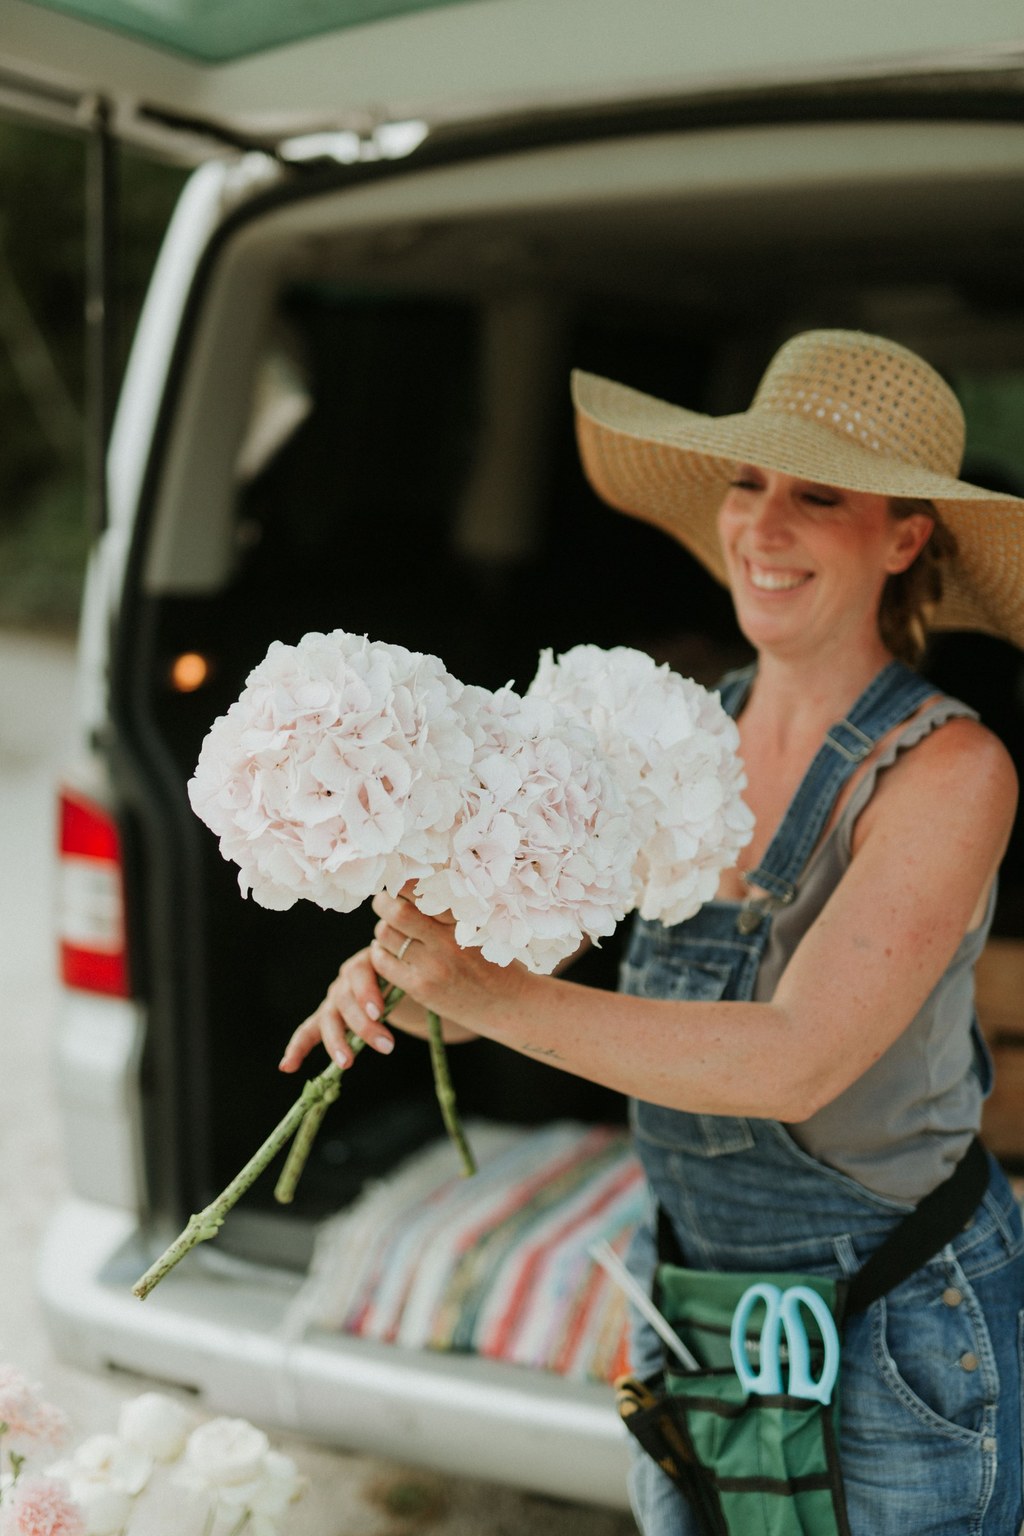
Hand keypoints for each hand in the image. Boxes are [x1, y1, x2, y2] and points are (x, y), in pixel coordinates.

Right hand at [278, 894, 479, 1074]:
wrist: (419, 976)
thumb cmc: (429, 971)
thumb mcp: (431, 965)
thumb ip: (433, 958)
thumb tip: (455, 950)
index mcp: (373, 957)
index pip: (361, 972)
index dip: (368, 991)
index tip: (381, 1011)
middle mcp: (351, 974)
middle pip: (346, 996)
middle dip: (362, 1023)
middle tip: (385, 1044)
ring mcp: (338, 995)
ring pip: (331, 1016)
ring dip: (337, 1040)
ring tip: (349, 1064)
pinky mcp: (331, 1015)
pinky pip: (311, 1029)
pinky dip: (299, 1046)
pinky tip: (287, 1066)